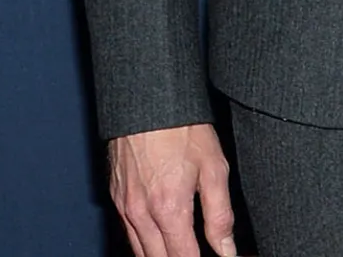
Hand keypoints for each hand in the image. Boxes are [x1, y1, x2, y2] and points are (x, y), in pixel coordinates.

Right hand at [107, 123, 237, 256]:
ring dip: (162, 255)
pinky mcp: (116, 199)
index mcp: (168, 209)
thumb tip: (226, 249)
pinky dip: (145, 243)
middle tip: (200, 251)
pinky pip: (129, 234)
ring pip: (141, 252)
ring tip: (183, 247)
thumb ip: (220, 215)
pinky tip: (162, 237)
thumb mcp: (214, 168)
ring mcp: (125, 208)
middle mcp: (141, 215)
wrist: (148, 100)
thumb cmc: (183, 128)